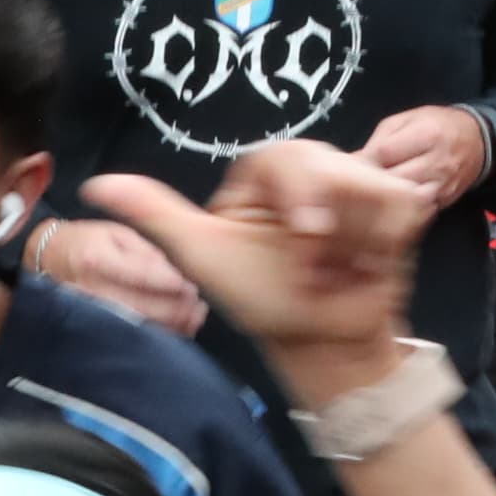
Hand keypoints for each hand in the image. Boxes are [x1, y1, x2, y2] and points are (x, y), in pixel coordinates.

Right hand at [28, 214, 207, 335]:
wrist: (45, 259)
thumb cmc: (86, 242)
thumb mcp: (115, 234)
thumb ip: (146, 252)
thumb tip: (175, 276)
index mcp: (95, 259)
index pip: (141, 275)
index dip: (171, 283)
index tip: (191, 286)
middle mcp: (88, 290)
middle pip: (141, 308)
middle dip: (176, 308)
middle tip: (196, 304)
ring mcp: (85, 314)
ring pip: (136, 328)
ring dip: (171, 326)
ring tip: (193, 317)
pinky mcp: (88, 329)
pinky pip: (127, 339)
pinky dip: (156, 337)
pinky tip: (176, 330)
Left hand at [89, 138, 432, 388]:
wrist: (323, 338)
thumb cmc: (263, 297)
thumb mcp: (204, 255)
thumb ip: (156, 215)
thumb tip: (95, 184)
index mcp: (267, 174)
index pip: (286, 158)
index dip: (299, 194)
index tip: (307, 235)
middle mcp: (314, 167)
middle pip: (330, 164)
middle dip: (327, 227)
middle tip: (318, 266)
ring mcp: (359, 183)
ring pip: (368, 186)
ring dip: (354, 242)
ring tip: (339, 269)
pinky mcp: (398, 203)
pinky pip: (400, 204)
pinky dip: (384, 242)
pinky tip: (367, 264)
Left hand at [355, 102, 492, 210]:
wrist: (477, 140)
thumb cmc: (438, 126)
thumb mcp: (406, 119)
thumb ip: (380, 139)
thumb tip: (355, 161)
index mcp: (426, 135)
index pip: (383, 153)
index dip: (365, 158)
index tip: (357, 162)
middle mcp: (437, 161)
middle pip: (392, 178)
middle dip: (374, 180)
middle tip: (364, 178)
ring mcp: (442, 184)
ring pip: (404, 198)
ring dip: (387, 196)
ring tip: (379, 191)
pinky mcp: (444, 200)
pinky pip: (417, 209)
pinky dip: (403, 206)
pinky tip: (396, 199)